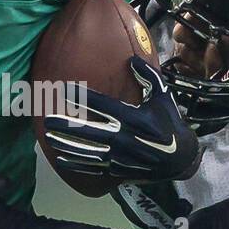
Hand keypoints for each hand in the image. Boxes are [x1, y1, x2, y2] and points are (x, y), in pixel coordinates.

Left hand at [43, 56, 201, 182]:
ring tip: (49, 137)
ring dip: (67, 145)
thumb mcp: (163, 96)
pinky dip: (76, 164)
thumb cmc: (170, 122)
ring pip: (88, 151)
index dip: (83, 97)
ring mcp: (121, 156)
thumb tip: (131, 59)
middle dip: (67, 125)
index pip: (103, 106)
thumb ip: (148, 76)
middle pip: (90, 131)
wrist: (180, 158)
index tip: (64, 89)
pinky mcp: (119, 169)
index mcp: (136, 118)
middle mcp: (127, 138)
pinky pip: (94, 167)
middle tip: (48, 118)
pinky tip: (60, 159)